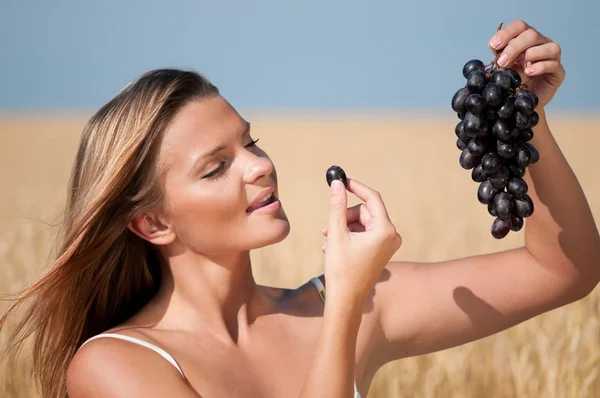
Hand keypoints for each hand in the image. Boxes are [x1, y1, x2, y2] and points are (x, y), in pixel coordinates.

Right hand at [321, 178, 401, 303]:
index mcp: (385, 230)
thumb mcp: (336, 233)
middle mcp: (392, 236)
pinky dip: (349, 236)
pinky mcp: (382, 251)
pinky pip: (365, 234)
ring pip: (363, 223)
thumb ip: (337, 206)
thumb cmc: (341, 269)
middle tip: (327, 228)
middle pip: (365, 212)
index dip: (355, 187)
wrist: (345, 300)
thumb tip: (337, 184)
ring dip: (344, 227)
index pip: (372, 198)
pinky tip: (333, 246)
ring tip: (327, 241)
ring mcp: (388, 244)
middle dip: (344, 216)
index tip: (340, 181)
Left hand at [489, 19, 564, 107]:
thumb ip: (500, 55)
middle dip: (514, 48)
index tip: (493, 46)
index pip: (519, 26)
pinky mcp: (558, 72)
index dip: (506, 33)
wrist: (522, 100)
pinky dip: (540, 66)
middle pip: (532, 34)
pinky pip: (553, 64)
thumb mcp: (504, 66)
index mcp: (526, 39)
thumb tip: (493, 44)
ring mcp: (552, 56)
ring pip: (549, 46)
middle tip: (502, 63)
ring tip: (520, 68)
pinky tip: (530, 72)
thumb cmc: (514, 80)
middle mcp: (541, 43)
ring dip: (530, 55)